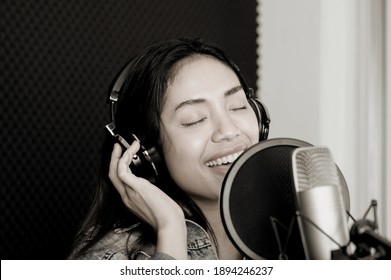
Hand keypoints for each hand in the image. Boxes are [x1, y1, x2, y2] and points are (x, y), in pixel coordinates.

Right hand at [109, 142, 186, 258]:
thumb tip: (153, 188)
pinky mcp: (136, 188)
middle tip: (118, 147)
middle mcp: (127, 197)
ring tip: (129, 145)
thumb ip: (150, 194)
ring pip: (115, 170)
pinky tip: (132, 151)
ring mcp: (129, 193)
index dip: (119, 167)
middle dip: (113, 159)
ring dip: (121, 155)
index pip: (119, 181)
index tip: (124, 157)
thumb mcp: (155, 203)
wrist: (170, 224)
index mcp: (131, 200)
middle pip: (112, 175)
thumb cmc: (167, 216)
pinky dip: (125, 158)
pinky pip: (122, 170)